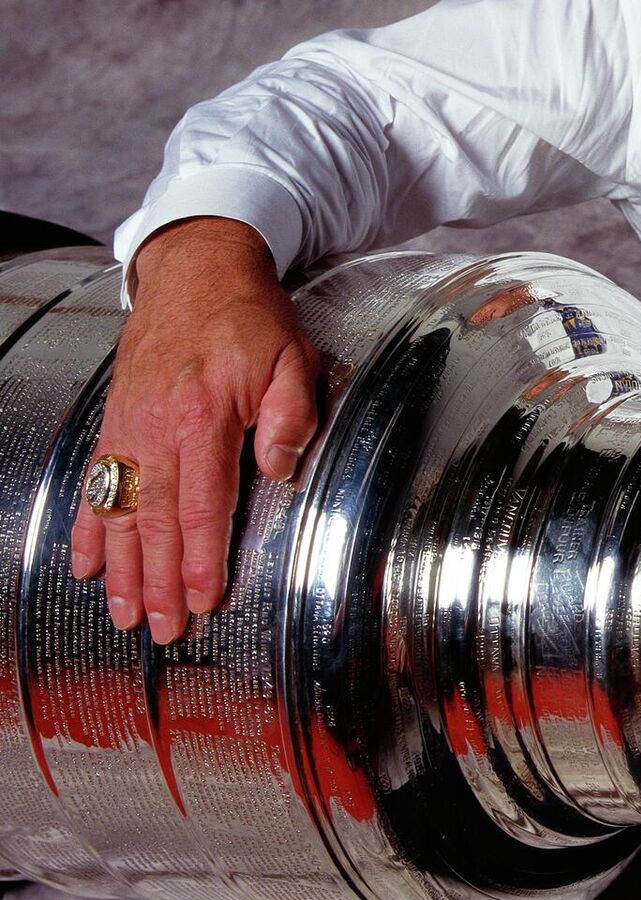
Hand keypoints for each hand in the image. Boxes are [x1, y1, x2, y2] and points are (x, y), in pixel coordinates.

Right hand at [72, 218, 319, 644]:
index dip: (203, 557)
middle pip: (157, 520)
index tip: (205, 601)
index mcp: (204, 416)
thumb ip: (291, 415)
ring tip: (126, 614)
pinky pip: (97, 484)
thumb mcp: (294, 356)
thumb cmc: (251, 318)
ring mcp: (128, 428)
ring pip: (121, 511)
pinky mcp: (114, 423)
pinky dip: (89, 528)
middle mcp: (156, 427)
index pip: (204, 503)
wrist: (196, 270)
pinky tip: (87, 564)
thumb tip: (281, 471)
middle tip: (164, 629)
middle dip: (161, 581)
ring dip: (123, 568)